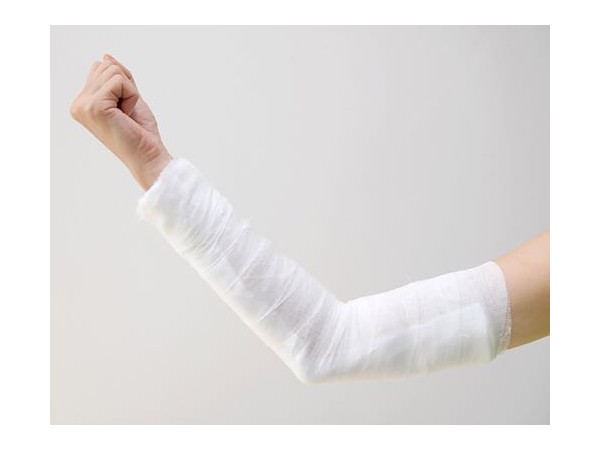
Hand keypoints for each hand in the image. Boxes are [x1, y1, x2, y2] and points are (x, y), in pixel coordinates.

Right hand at [70, 54, 171, 189]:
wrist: (148, 156)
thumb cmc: (141, 132)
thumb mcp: (129, 98)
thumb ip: (117, 79)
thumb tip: (106, 57)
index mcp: (83, 102)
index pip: (101, 68)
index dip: (122, 83)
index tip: (125, 109)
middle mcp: (78, 104)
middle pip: (106, 66)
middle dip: (126, 86)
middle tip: (127, 112)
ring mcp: (83, 106)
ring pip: (113, 71)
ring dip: (129, 92)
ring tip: (127, 114)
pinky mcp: (94, 106)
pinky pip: (119, 81)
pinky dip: (131, 96)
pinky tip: (127, 115)